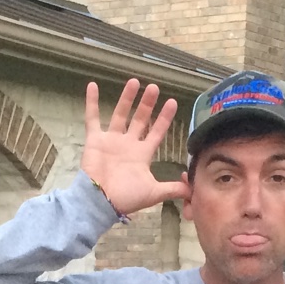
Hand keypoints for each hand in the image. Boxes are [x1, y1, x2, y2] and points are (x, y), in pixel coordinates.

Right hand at [82, 80, 183, 215]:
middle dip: (147, 104)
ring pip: (120, 115)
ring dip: (127, 98)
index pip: (156, 132)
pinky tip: (92, 86)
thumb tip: (193, 190)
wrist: (100, 201)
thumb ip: (172, 189)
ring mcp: (111, 141)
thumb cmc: (126, 197)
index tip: (172, 103)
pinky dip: (91, 102)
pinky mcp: (95, 140)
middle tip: (155, 88)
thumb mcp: (153, 193)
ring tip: (135, 81)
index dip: (164, 119)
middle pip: (140, 120)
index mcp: (142, 155)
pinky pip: (92, 118)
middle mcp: (128, 145)